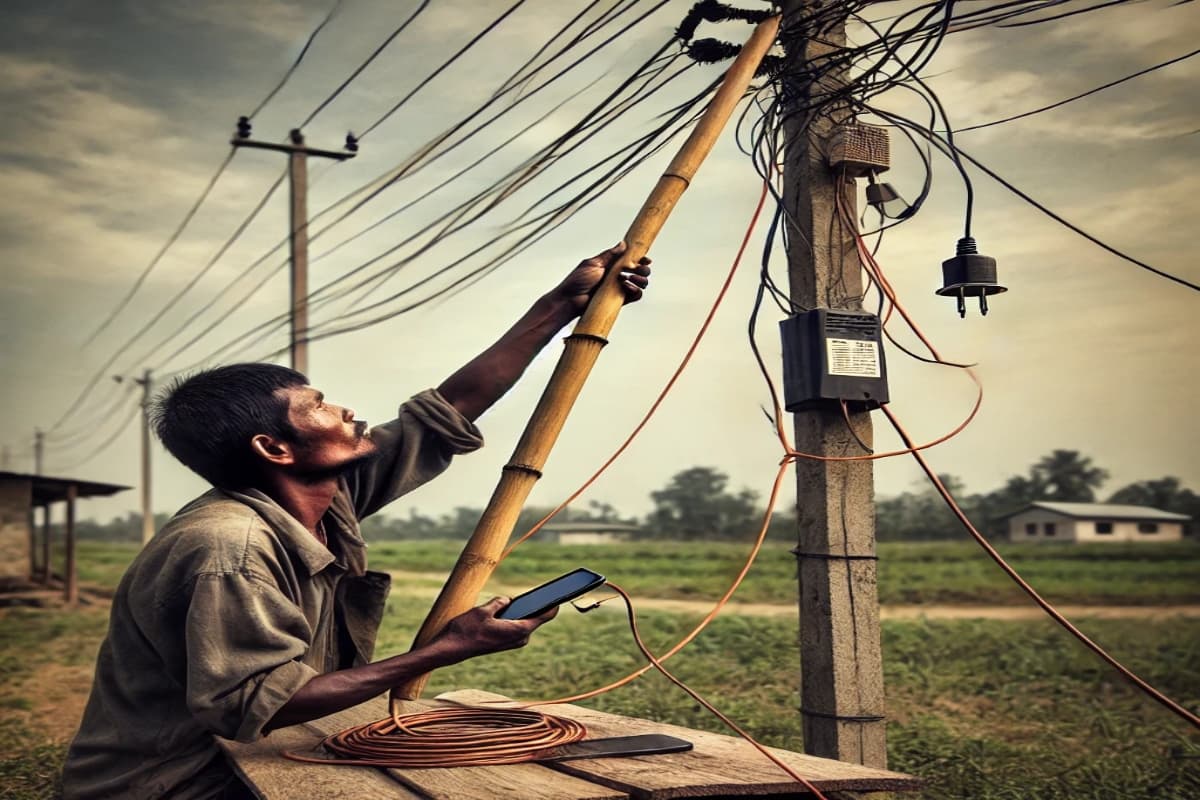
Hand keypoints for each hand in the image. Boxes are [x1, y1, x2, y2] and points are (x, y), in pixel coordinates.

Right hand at [433, 597, 556, 659]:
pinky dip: (515, 615)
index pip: (546, 614)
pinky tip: (509, 606)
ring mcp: (513, 641)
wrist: (452, 648)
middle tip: (541, 588)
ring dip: (521, 609)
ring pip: (524, 619)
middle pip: (536, 616)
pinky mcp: (505, 641)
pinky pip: (516, 624)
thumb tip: (508, 601)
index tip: (564, 591)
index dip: (555, 602)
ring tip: (520, 595)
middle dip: (535, 602)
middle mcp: (520, 638)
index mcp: (519, 630)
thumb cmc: (467, 630)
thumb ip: (500, 602)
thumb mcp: (484, 610)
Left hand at [552, 242, 651, 314]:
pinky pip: (634, 296)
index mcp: (610, 265)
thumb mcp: (593, 263)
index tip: (646, 258)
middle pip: (638, 271)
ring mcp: (618, 289)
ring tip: (632, 278)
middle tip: (638, 269)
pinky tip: (627, 287)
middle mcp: (615, 276)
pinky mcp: (618, 300)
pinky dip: (636, 291)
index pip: (629, 260)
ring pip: (638, 284)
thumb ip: (610, 255)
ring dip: (640, 280)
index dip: (640, 259)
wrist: (570, 300)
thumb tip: (623, 244)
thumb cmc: (577, 281)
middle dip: (643, 269)